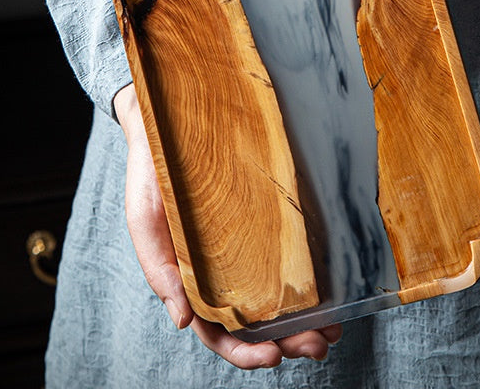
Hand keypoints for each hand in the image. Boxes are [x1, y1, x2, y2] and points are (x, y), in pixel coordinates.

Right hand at [114, 83, 341, 368]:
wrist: (165, 124)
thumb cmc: (152, 177)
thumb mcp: (146, 222)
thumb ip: (159, 270)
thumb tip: (183, 322)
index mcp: (192, 280)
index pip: (217, 331)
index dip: (244, 351)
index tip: (274, 356)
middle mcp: (223, 270)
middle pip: (256, 322)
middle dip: (287, 342)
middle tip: (318, 346)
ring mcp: (246, 247)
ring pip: (278, 296)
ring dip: (306, 319)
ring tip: (333, 329)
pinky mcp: (265, 219)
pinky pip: (289, 252)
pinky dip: (311, 276)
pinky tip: (332, 284)